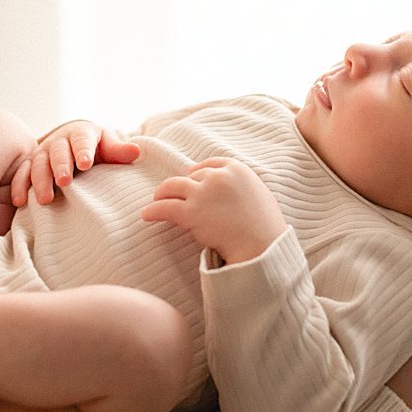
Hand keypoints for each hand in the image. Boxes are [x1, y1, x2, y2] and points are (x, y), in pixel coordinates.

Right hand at [9, 119, 140, 207]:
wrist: (73, 143)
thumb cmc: (95, 147)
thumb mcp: (107, 145)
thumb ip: (118, 150)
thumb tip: (135, 152)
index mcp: (81, 133)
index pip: (82, 140)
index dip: (83, 150)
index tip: (86, 163)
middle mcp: (59, 141)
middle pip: (58, 152)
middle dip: (60, 166)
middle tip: (65, 182)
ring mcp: (42, 152)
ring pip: (38, 164)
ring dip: (40, 181)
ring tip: (46, 199)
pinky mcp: (30, 165)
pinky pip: (21, 174)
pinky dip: (19, 186)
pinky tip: (20, 201)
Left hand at [141, 157, 287, 266]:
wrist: (263, 247)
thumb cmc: (265, 227)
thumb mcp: (260, 194)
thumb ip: (243, 186)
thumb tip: (231, 190)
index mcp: (236, 169)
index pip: (210, 164)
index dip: (198, 173)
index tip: (191, 179)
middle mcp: (217, 177)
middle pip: (190, 176)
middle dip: (182, 186)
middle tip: (172, 194)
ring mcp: (203, 193)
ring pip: (172, 186)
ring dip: (161, 193)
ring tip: (155, 201)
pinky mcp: (191, 213)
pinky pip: (164, 208)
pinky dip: (152, 211)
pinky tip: (146, 215)